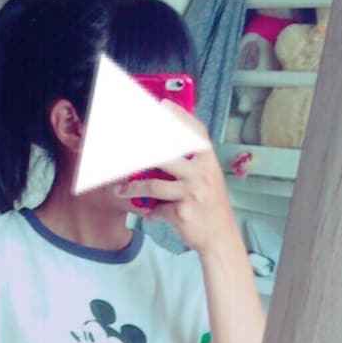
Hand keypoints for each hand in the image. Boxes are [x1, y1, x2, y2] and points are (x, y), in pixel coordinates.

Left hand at [114, 106, 238, 255]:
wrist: (221, 238)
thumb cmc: (210, 207)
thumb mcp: (208, 180)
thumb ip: (192, 164)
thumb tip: (165, 149)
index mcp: (208, 162)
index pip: (195, 132)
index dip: (179, 116)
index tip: (162, 104)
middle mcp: (202, 174)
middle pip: (167, 153)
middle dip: (142, 151)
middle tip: (123, 148)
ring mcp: (192, 193)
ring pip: (153, 185)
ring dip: (133, 188)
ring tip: (120, 190)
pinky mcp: (183, 213)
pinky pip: (157, 209)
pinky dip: (149, 213)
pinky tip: (148, 214)